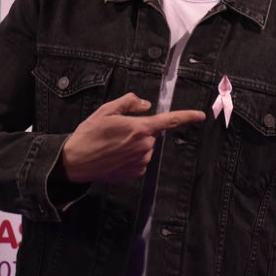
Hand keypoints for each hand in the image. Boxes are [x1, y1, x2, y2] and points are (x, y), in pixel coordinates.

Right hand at [60, 92, 205, 183]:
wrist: (75, 161)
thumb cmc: (89, 134)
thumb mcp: (106, 110)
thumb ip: (129, 103)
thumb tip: (146, 105)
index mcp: (138, 128)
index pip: (168, 120)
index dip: (187, 116)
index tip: (201, 115)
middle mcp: (143, 145)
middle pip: (151, 133)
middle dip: (139, 130)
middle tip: (117, 131)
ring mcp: (140, 160)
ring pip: (146, 147)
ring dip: (136, 144)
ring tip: (113, 144)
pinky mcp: (135, 172)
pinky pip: (141, 159)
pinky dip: (132, 156)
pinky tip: (115, 155)